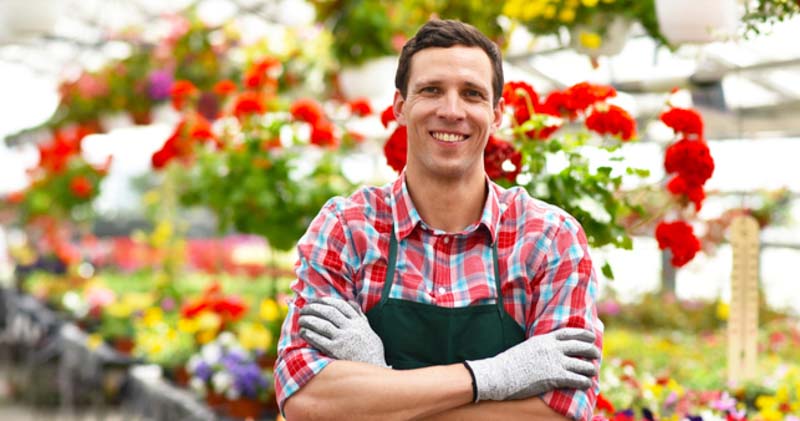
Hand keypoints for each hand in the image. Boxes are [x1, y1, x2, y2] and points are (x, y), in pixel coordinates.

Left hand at [298, 296, 388, 367]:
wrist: (374, 371)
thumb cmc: (371, 352)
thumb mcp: (369, 330)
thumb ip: (360, 317)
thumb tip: (352, 303)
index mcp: (358, 322)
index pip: (340, 305)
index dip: (326, 301)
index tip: (316, 300)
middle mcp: (351, 328)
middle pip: (329, 312)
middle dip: (314, 308)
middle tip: (304, 309)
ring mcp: (343, 339)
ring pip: (322, 324)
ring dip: (309, 320)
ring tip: (300, 319)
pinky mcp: (336, 351)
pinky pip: (319, 340)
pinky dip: (309, 335)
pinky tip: (303, 332)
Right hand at [465, 328, 599, 400]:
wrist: (500, 374)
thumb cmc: (509, 364)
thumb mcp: (526, 347)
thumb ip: (540, 347)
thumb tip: (548, 350)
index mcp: (544, 339)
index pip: (569, 333)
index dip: (583, 334)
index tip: (591, 335)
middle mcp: (552, 348)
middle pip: (580, 346)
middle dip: (591, 350)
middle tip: (596, 354)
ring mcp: (555, 362)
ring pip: (582, 364)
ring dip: (590, 368)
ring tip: (593, 371)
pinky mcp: (555, 377)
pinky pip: (577, 379)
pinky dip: (585, 382)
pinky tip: (587, 384)